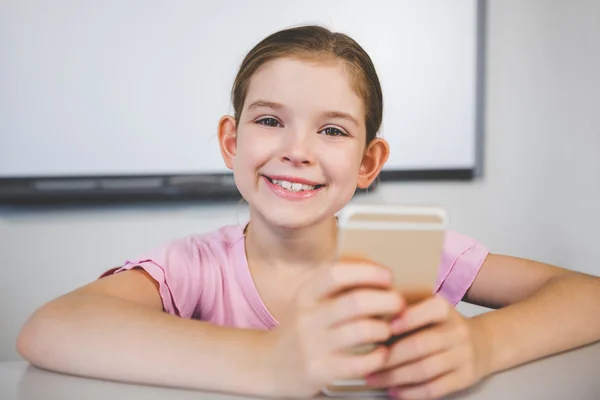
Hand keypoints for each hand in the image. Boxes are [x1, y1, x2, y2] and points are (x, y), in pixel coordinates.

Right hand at [263, 260, 404, 397]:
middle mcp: (307, 316)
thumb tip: (379, 273)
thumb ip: (338, 286)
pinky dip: (379, 357)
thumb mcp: (309, 300)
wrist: (270, 364)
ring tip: (387, 329)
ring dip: (384, 328)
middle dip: (387, 300)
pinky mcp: (320, 371)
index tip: (387, 276)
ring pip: (362, 330)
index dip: (367, 271)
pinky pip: (361, 363)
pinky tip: (380, 353)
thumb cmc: (300, 328)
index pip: (336, 273)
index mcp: (306, 293)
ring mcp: (312, 345)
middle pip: (356, 301)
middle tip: (399, 303)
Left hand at [365, 295, 490, 399]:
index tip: (382, 328)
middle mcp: (457, 331)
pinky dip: (412, 392)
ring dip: (395, 377)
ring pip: (426, 370)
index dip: (405, 320)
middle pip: (421, 345)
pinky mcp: (465, 377)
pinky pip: (435, 388)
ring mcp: (464, 355)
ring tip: (374, 379)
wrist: (481, 342)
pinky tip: (394, 391)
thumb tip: (368, 317)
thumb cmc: (440, 324)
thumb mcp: (425, 306)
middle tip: (367, 364)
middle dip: (390, 357)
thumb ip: (401, 310)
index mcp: (444, 308)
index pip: (427, 312)